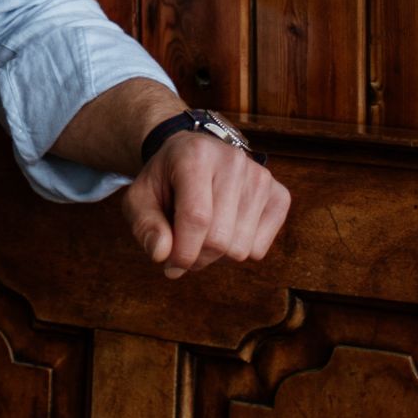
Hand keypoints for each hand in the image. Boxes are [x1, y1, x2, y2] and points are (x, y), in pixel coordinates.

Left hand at [121, 131, 289, 280]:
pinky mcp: (278, 194)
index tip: (169, 263)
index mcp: (196, 155)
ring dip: (217, 255)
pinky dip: (239, 250)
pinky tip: (226, 227)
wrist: (190, 155)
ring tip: (203, 232)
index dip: (182, 252)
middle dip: (196, 256)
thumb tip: (162, 254)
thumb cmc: (164, 180)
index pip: (197, 218)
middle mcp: (234, 160)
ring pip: (241, 249)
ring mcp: (260, 177)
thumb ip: (145, 225)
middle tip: (183, 246)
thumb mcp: (139, 197)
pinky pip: (259, 249)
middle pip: (220, 239)